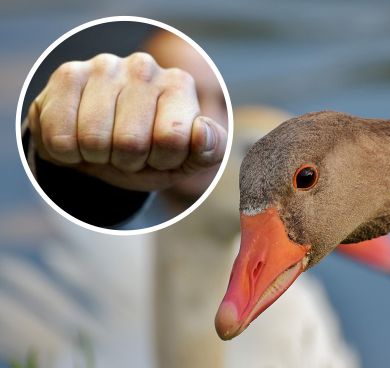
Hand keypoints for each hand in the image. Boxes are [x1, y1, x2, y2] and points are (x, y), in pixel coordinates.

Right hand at [28, 52, 225, 191]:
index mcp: (180, 85)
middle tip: (128, 152)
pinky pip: (61, 135)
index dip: (162, 160)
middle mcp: (145, 68)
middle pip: (130, 142)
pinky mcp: (68, 74)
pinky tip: (78, 136)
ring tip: (104, 145)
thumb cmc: (149, 151)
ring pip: (94, 139)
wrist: (100, 142)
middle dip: (127, 161)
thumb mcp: (185, 160)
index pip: (172, 139)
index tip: (160, 154)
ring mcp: (105, 66)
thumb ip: (209, 151)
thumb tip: (202, 131)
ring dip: (97, 157)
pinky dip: (67, 152)